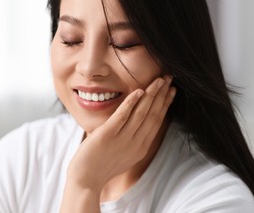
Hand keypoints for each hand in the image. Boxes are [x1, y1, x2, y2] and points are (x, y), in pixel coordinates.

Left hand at [66, 75, 175, 193]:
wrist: (86, 180)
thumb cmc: (102, 166)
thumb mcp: (124, 154)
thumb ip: (133, 140)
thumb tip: (138, 124)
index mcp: (140, 147)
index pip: (157, 121)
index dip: (165, 104)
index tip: (172, 90)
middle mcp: (135, 143)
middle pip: (153, 114)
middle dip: (162, 95)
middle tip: (169, 78)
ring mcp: (121, 139)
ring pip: (141, 113)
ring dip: (151, 94)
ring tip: (159, 80)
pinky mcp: (106, 136)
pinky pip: (122, 116)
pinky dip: (131, 103)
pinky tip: (138, 91)